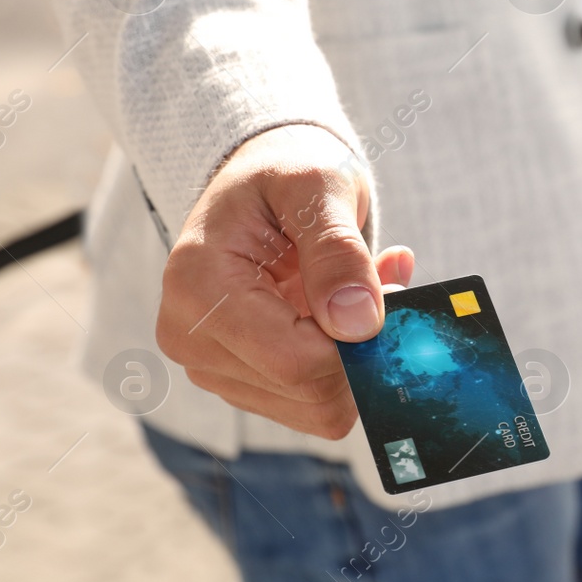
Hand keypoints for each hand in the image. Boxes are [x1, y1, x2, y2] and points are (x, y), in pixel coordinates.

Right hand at [155, 124, 414, 438]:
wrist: (260, 181)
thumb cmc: (286, 173)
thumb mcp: (319, 186)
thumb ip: (339, 251)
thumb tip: (358, 324)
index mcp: (197, 287)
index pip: (294, 360)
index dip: (359, 340)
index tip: (392, 289)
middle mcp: (189, 337)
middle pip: (306, 392)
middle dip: (362, 346)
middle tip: (384, 282)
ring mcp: (210, 366)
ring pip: (314, 409)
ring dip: (355, 355)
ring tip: (356, 289)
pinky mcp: (237, 380)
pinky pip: (312, 404)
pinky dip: (343, 366)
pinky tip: (341, 313)